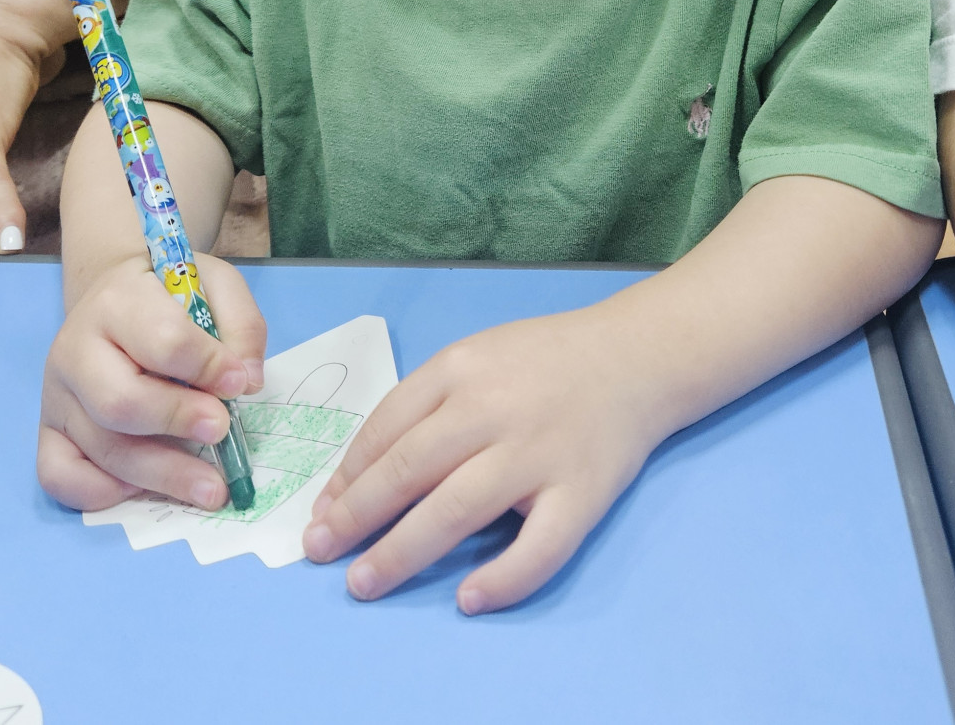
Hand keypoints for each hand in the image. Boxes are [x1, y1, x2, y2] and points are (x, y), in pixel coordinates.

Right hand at [38, 253, 265, 510]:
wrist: (113, 296)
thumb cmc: (169, 294)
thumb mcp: (215, 285)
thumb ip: (240, 326)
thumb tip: (248, 382)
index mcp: (119, 302)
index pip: (162, 341)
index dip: (207, 367)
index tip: (239, 383)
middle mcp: (75, 349)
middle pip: (121, 402)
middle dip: (178, 422)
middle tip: (221, 431)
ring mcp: (56, 395)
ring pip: (101, 447)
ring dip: (161, 475)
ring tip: (210, 488)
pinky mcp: (49, 430)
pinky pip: (60, 476)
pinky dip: (102, 493)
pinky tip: (144, 490)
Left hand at [302, 306, 666, 612]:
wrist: (634, 356)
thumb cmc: (544, 361)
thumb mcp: (477, 357)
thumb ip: (427, 404)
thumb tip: (364, 473)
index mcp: (461, 370)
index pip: (387, 429)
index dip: (348, 477)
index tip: (323, 512)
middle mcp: (493, 410)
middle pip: (410, 471)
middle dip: (356, 516)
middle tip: (320, 552)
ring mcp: (538, 453)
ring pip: (456, 509)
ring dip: (401, 551)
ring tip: (364, 582)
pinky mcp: (581, 492)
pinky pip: (539, 547)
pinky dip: (502, 577)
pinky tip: (468, 598)